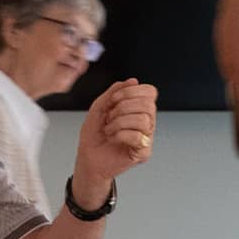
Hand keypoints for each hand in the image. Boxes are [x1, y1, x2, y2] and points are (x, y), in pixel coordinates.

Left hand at [71, 79, 157, 204]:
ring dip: (120, 122)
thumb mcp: (100, 107)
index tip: (113, 100)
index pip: (150, 92)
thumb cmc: (94, 136)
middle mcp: (146, 122)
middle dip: (124, 106)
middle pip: (148, 104)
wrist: (87, 158)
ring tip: (110, 129)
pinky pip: (138, 136)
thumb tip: (133, 81)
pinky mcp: (143, 152)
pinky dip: (120, 135)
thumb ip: (114, 92)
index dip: (132, 91)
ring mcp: (146, 138)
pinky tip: (113, 138)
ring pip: (143, 119)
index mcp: (139, 110)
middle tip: (110, 116)